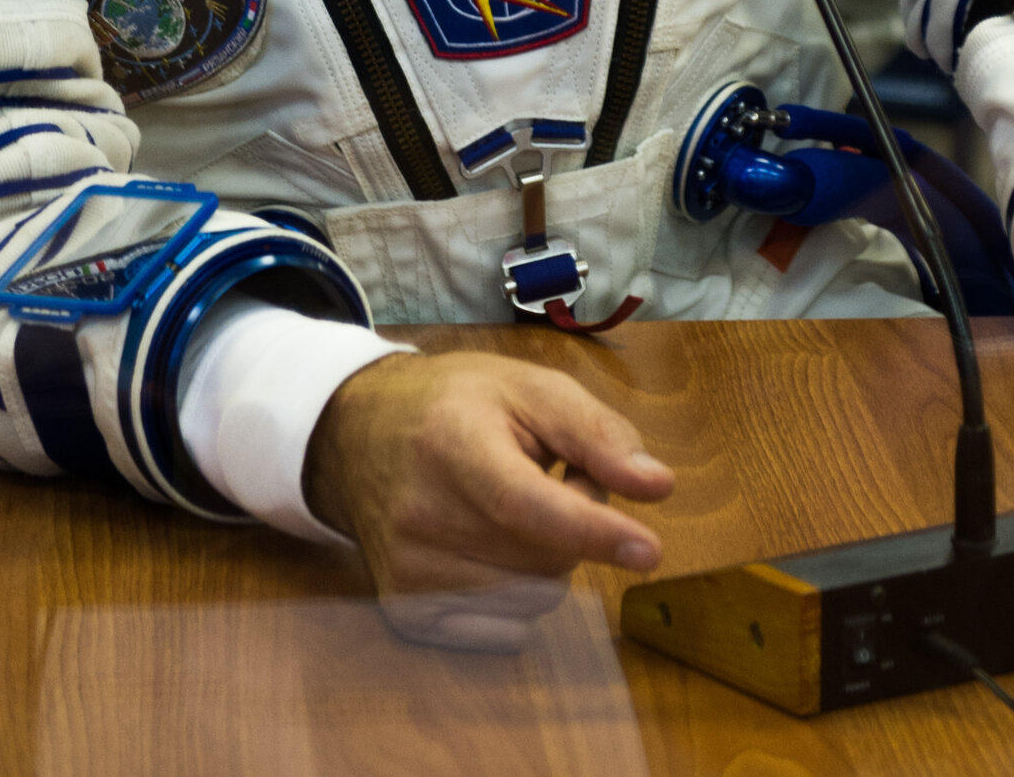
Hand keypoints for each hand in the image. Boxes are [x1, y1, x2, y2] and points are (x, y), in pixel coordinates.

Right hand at [305, 351, 674, 650]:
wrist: (356, 434)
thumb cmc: (455, 403)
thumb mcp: (528, 387)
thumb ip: (596, 433)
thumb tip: (657, 486)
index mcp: (450, 444)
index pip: (527, 505)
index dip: (592, 530)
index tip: (649, 550)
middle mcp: (420, 516)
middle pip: (544, 555)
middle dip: (576, 521)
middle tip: (553, 474)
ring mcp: (408, 572)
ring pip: (532, 597)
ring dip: (549, 558)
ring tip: (516, 506)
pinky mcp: (406, 612)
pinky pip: (504, 627)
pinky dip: (521, 592)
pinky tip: (494, 547)